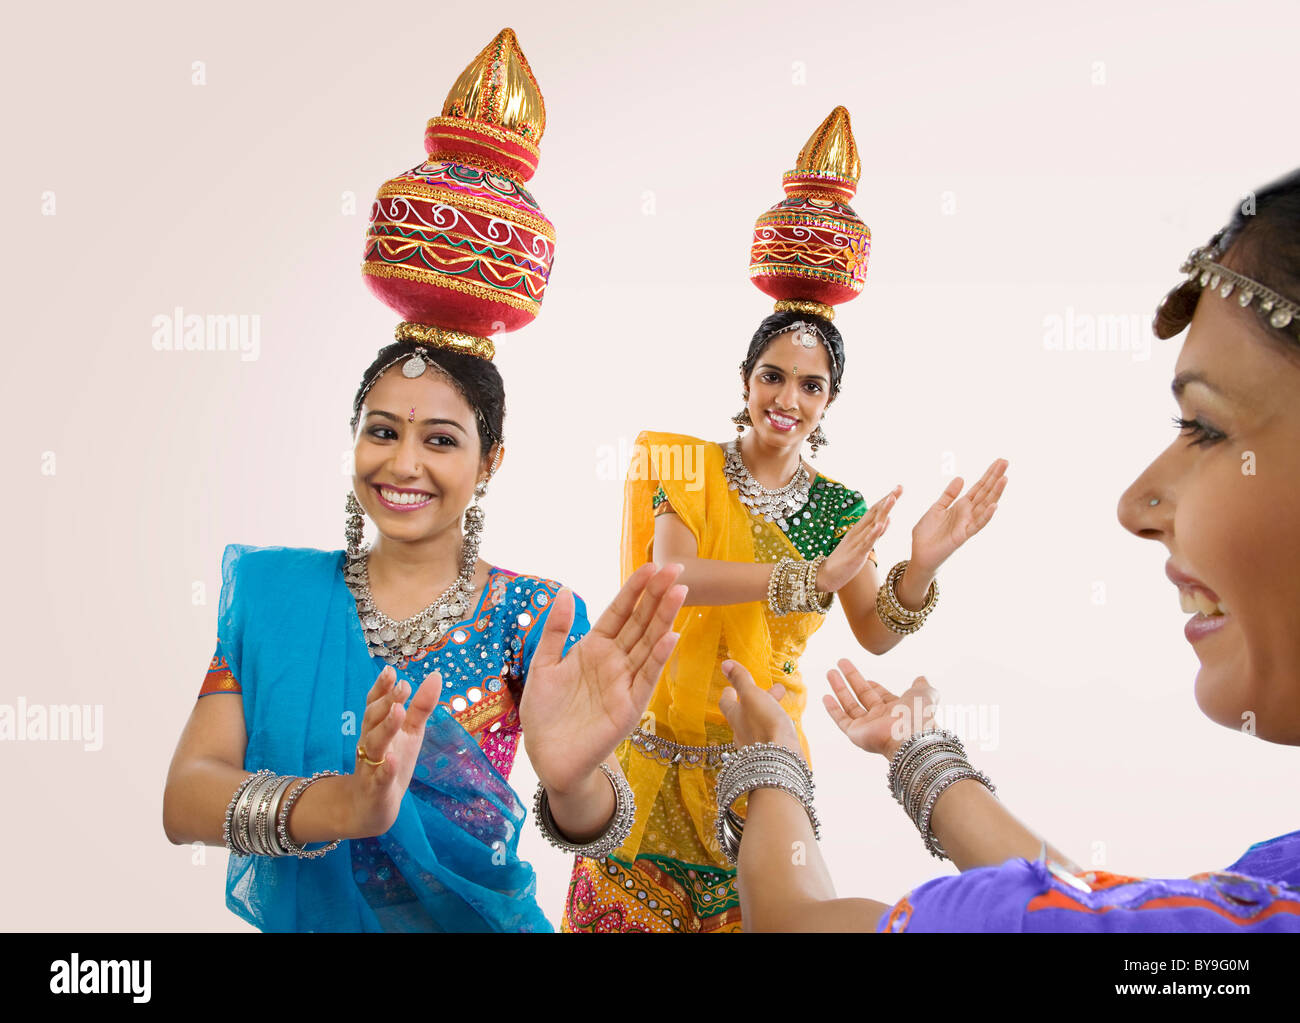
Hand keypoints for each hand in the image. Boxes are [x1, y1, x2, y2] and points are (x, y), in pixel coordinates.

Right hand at [346, 665, 441, 838]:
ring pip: (374, 744)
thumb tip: (435, 675)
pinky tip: (393, 761)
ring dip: (386, 727)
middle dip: (386, 701)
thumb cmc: (392, 762)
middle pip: (373, 719)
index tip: (391, 671)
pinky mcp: (376, 789)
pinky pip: (379, 778)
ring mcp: (371, 766)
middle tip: (402, 685)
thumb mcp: (410, 732)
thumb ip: (420, 706)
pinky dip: (386, 770)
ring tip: (398, 711)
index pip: (376, 703)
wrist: (371, 807)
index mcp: (377, 727)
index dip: (381, 687)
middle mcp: (370, 743)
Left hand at [521, 563, 686, 794]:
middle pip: (640, 623)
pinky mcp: (629, 708)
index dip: (634, 590)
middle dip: (657, 596)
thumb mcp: (544, 664)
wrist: (547, 757)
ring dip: (664, 620)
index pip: (619, 612)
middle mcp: (614, 662)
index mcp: (594, 648)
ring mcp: (624, 683)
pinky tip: (670, 637)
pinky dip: (658, 659)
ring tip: (679, 593)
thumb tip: (565, 591)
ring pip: (648, 645)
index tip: (650, 565)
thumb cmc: (546, 713)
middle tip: (676, 569)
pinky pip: (645, 679)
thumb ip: (556, 630)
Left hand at [717, 660, 800, 753]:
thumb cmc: (764, 725)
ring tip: (782, 706)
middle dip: (758, 699)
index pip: (726, 703)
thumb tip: (725, 663)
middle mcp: (741, 734)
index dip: (728, 693)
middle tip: (772, 690)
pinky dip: (775, 728)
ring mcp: (755, 747)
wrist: (779, 762)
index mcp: (734, 718)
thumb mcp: (752, 696)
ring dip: (769, 712)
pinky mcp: (769, 756)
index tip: (729, 687)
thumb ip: (740, 680)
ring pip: (759, 725)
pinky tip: (785, 728)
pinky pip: (769, 737)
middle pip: (746, 713)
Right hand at [815, 485, 900, 592]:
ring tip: (892, 498)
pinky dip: (874, 533)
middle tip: (900, 487)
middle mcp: (858, 532)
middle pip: (875, 512)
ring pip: (872, 524)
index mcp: (860, 529)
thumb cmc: (845, 559)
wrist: (826, 574)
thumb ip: (875, 532)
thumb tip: (888, 519)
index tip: (898, 487)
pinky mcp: (856, 554)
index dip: (886, 499)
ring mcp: (857, 542)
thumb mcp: (863, 543)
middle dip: (888, 499)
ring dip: (883, 511)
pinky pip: (867, 542)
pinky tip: (881, 525)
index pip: (875, 510)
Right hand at [822, 658, 938, 759]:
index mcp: (896, 709)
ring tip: (830, 672)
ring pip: (849, 704)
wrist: (909, 738)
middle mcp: (880, 717)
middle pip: (862, 695)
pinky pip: (841, 720)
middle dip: (851, 679)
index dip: (872, 685)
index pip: (880, 694)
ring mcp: (867, 726)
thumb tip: (921, 678)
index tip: (865, 677)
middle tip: (840, 663)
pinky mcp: (855, 734)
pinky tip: (825, 696)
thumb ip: (923, 687)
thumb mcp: (925, 695)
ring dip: (839, 688)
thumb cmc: (919, 716)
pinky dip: (833, 709)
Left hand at [908, 458, 1007, 574]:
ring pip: (985, 506)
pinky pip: (977, 524)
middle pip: (984, 492)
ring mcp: (967, 524)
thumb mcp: (937, 508)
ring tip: (1004, 479)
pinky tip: (995, 505)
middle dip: (995, 477)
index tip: (999, 461)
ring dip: (995, 493)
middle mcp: (967, 513)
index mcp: (961, 506)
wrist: (920, 553)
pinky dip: (986, 515)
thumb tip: (961, 478)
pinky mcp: (963, 535)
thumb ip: (949, 495)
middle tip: (1006, 462)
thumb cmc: (927, 533)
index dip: (988, 474)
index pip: (978, 487)